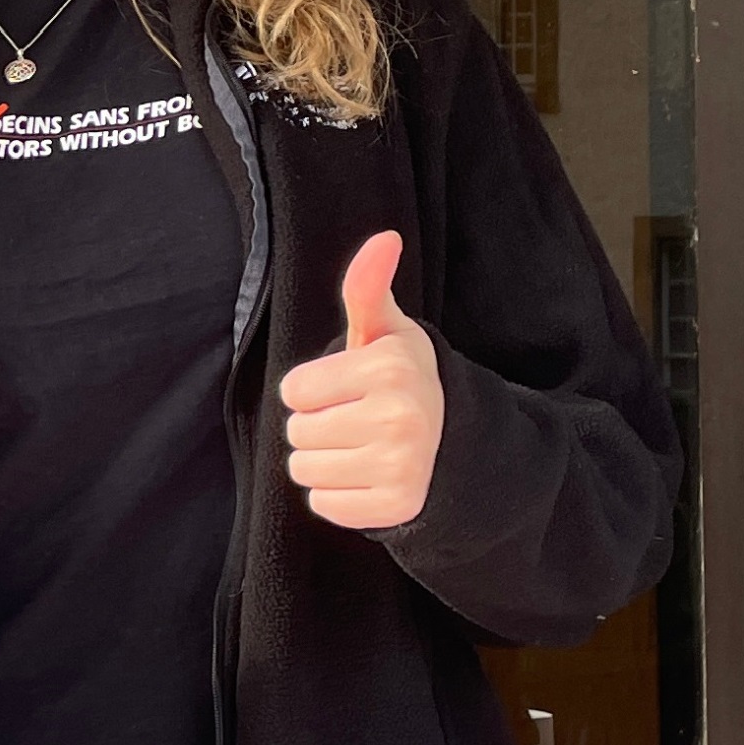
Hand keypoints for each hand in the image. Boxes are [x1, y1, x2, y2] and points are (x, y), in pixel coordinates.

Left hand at [280, 230, 444, 530]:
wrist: (450, 441)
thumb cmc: (399, 380)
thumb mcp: (385, 332)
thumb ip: (368, 288)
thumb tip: (384, 238)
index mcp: (390, 368)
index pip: (293, 390)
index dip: (313, 390)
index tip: (348, 389)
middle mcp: (399, 417)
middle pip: (296, 432)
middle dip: (317, 426)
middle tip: (356, 421)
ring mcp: (401, 465)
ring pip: (304, 471)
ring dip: (323, 463)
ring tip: (360, 449)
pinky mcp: (396, 506)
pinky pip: (322, 506)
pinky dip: (337, 497)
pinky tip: (367, 478)